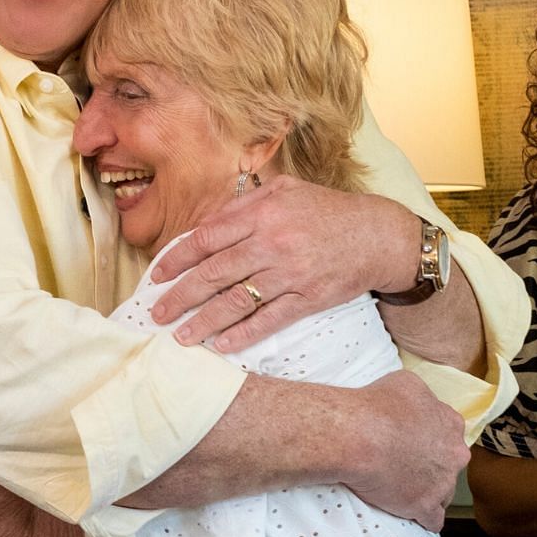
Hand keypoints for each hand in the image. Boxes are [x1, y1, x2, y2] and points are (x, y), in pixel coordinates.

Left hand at [146, 177, 417, 351]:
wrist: (379, 235)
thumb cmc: (327, 211)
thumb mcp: (285, 191)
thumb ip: (243, 205)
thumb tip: (203, 226)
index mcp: (263, 213)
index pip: (207, 238)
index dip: (177, 258)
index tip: (157, 275)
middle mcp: (274, 243)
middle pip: (215, 273)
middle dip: (180, 295)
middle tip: (157, 313)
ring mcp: (291, 273)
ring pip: (238, 301)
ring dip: (204, 321)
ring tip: (181, 337)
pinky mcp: (309, 298)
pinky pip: (270, 320)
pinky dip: (244, 334)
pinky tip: (221, 345)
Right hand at [332, 370, 467, 531]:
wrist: (356, 435)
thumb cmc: (375, 405)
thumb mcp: (406, 383)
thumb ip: (423, 398)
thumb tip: (419, 402)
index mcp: (450, 423)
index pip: (448, 435)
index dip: (429, 439)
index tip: (411, 442)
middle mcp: (453, 453)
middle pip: (448, 464)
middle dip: (431, 466)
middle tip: (404, 464)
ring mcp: (442, 482)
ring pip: (443, 493)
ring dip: (426, 492)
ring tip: (401, 489)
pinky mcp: (425, 506)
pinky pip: (432, 520)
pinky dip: (422, 518)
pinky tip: (410, 514)